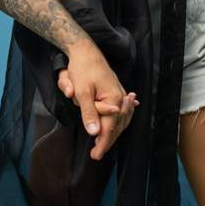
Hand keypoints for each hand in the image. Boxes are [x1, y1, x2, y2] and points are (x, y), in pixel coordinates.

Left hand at [60, 41, 139, 159]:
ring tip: (104, 143)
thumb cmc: (83, 69)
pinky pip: (120, 110)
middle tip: (97, 153)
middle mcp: (121, 97)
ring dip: (113, 131)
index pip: (109, 127)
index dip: (102, 143)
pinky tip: (123, 122)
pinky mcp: (116, 91)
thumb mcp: (82, 92)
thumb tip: (94, 133)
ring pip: (120, 119)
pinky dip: (119, 119)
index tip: (95, 155)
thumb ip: (89, 113)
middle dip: (107, 140)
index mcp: (114, 98)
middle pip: (117, 125)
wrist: (85, 50)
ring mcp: (120, 94)